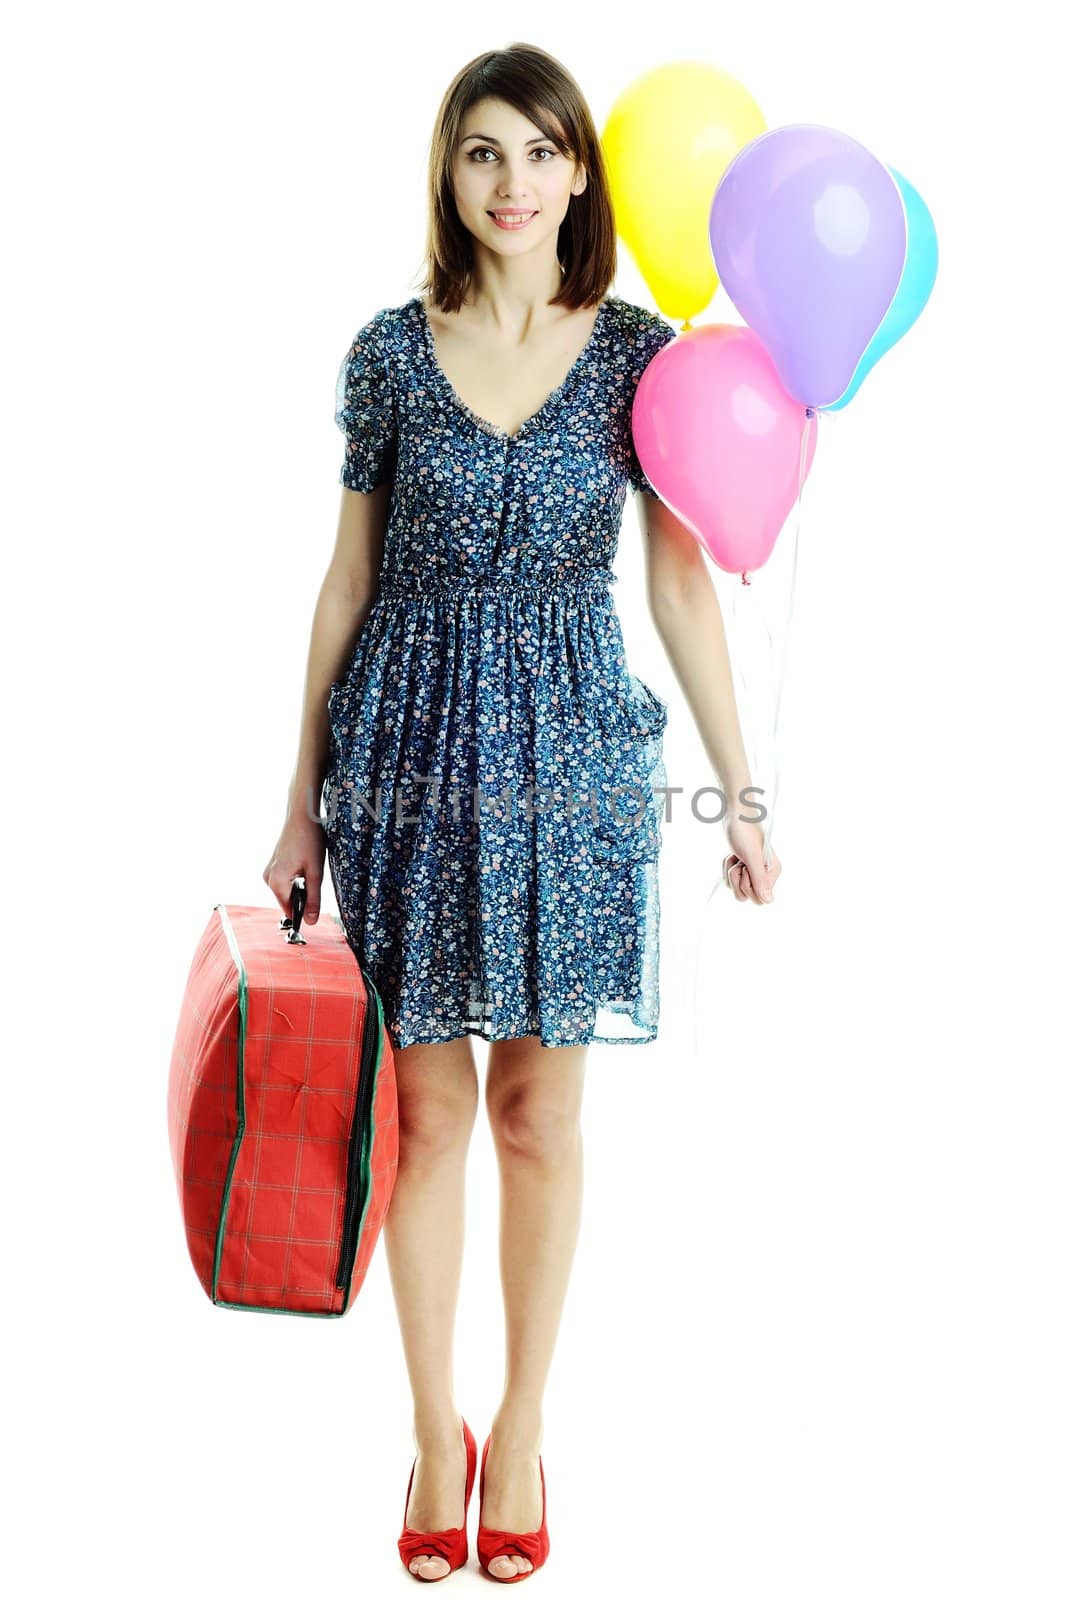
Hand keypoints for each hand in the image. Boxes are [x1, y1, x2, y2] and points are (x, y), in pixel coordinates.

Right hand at [263, 807, 326, 925]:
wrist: (301, 816)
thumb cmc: (309, 841)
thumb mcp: (316, 873)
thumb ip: (313, 900)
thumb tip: (311, 922)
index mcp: (277, 883)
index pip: (290, 911)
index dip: (304, 912)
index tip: (317, 903)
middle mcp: (268, 879)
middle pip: (288, 901)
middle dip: (303, 897)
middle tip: (315, 877)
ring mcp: (269, 871)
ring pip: (288, 891)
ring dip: (300, 887)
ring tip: (309, 867)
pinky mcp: (273, 866)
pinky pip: (285, 882)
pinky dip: (296, 879)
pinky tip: (304, 864)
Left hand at [722, 810, 780, 904]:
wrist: (734, 813)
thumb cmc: (744, 830)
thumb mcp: (751, 856)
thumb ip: (759, 879)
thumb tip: (769, 901)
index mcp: (773, 872)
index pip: (760, 898)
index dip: (748, 886)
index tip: (747, 868)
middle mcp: (765, 874)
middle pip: (746, 896)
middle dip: (737, 879)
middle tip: (740, 862)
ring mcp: (753, 870)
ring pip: (736, 887)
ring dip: (730, 871)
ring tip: (736, 855)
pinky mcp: (742, 866)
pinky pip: (730, 878)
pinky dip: (727, 866)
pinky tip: (732, 854)